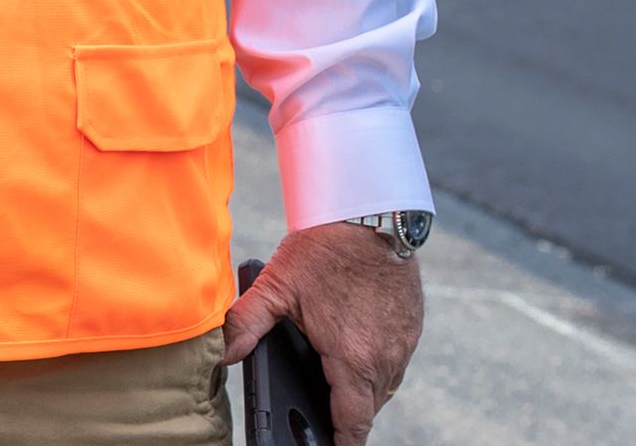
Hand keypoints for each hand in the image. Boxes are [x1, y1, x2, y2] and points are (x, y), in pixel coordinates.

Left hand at [222, 223, 423, 444]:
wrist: (369, 211)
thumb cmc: (323, 248)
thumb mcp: (276, 284)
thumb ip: (246, 323)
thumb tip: (223, 354)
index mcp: (353, 360)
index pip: (353, 425)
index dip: (341, 443)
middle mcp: (385, 359)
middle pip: (367, 408)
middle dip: (346, 416)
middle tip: (321, 413)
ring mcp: (403, 344)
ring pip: (383, 388)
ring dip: (362, 391)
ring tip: (335, 385)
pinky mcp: (412, 327)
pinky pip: (395, 363)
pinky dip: (376, 366)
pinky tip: (355, 352)